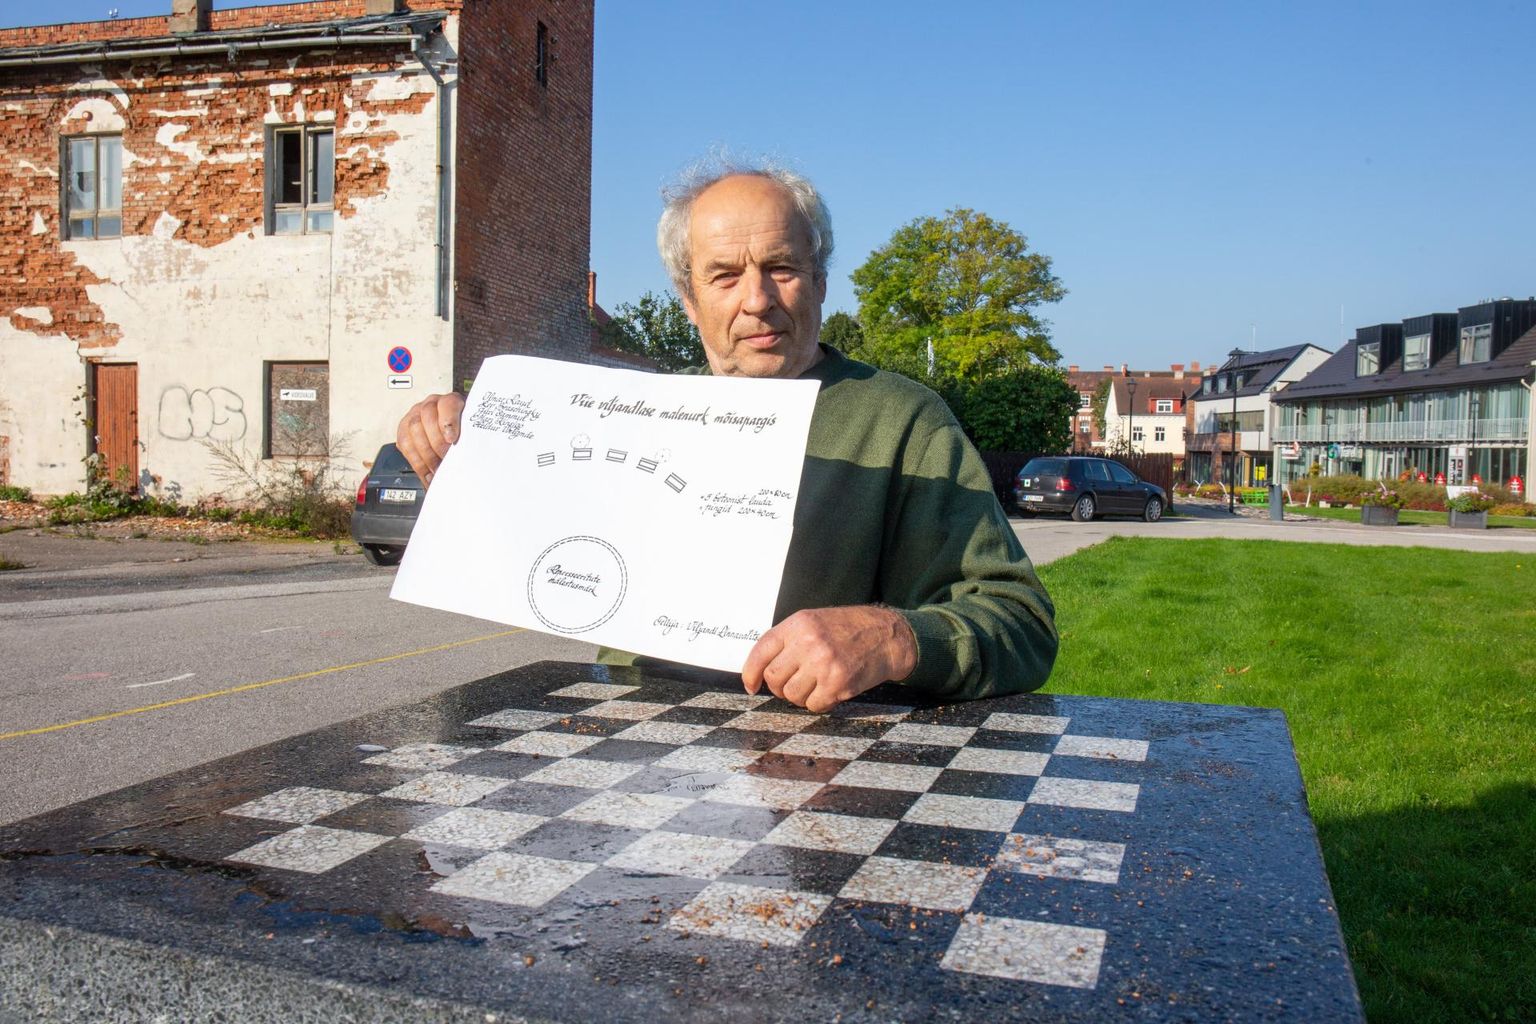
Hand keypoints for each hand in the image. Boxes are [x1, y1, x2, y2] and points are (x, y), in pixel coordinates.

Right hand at [396, 392, 464, 485]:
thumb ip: (471, 437)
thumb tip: (471, 454)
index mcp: (451, 401)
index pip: (448, 404)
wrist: (455, 433)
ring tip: (436, 469)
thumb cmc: (464, 433)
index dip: (448, 420)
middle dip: (436, 443)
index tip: (452, 438)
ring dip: (425, 454)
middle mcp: (431, 404)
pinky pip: (404, 443)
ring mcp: (415, 415)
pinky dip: (415, 461)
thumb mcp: (471, 431)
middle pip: (427, 417)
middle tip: (445, 460)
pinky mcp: (404, 429)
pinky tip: (426, 473)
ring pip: (413, 429)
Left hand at [741, 605, 917, 712]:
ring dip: (800, 696)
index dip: (750, 672)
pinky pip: (813, 705)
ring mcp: (823, 664)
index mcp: (799, 624)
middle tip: (793, 685)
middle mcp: (809, 642)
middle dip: (779, 687)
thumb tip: (761, 671)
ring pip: (791, 695)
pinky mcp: (838, 683)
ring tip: (815, 685)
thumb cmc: (849, 630)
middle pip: (774, 677)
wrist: (887, 636)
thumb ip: (788, 641)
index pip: (761, 651)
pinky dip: (819, 703)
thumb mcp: (815, 622)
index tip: (751, 686)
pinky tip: (830, 692)